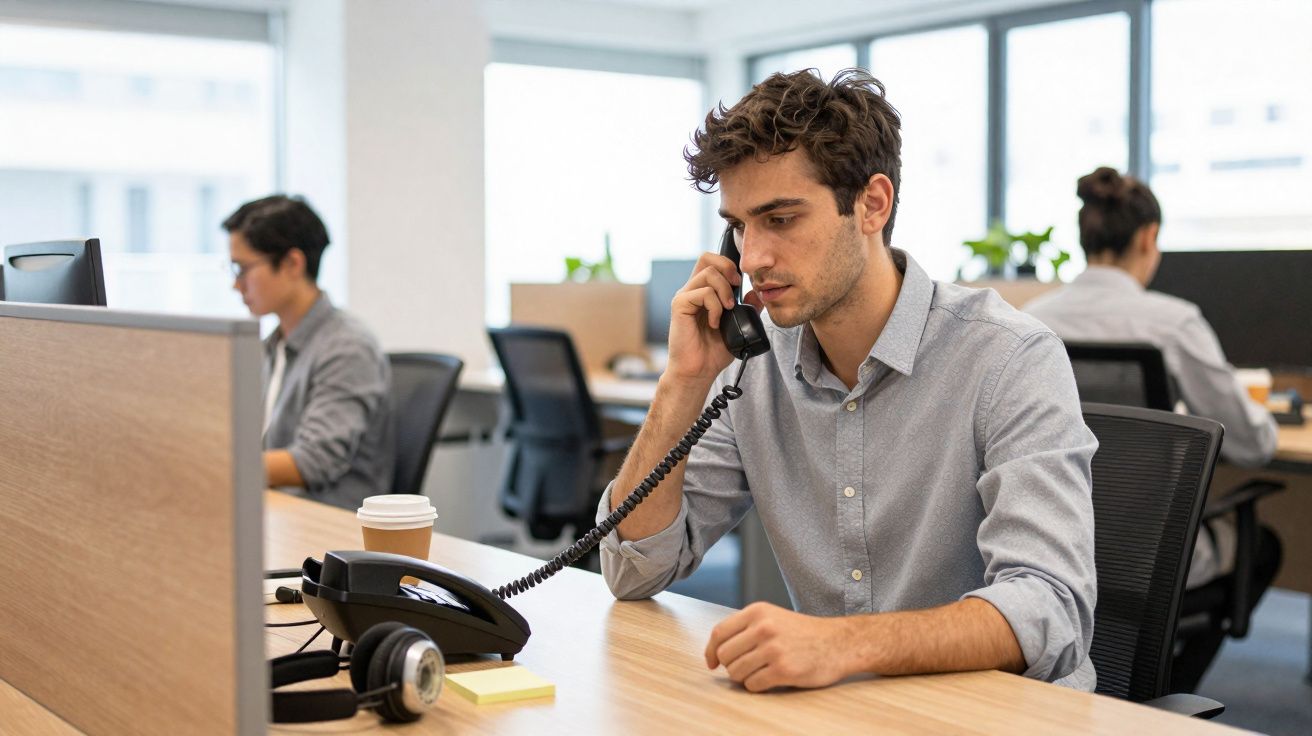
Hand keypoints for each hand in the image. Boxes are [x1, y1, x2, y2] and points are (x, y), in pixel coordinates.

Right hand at [666, 253, 761, 383]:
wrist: (698, 371)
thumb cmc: (712, 353)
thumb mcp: (738, 327)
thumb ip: (747, 309)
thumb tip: (756, 294)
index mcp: (703, 292)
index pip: (712, 262)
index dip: (728, 265)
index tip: (740, 283)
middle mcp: (692, 291)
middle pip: (706, 258)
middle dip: (727, 269)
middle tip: (736, 288)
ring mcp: (685, 297)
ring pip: (708, 273)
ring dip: (724, 291)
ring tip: (727, 311)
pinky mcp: (680, 306)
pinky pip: (702, 292)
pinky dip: (714, 306)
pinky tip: (715, 322)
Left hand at [704, 602, 853, 691]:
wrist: (839, 643)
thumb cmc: (802, 633)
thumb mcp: (772, 617)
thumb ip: (745, 628)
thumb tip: (715, 652)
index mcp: (757, 612)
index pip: (719, 633)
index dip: (710, 651)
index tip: (712, 663)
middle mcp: (763, 628)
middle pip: (725, 655)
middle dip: (731, 666)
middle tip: (746, 667)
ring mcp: (773, 649)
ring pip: (736, 672)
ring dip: (744, 677)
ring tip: (760, 672)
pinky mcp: (784, 670)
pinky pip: (753, 685)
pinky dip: (756, 686)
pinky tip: (770, 679)